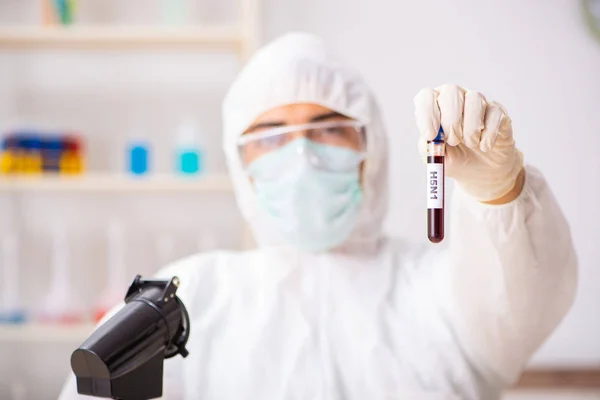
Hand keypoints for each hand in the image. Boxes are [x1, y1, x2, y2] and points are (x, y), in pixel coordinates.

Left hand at [414, 84, 523, 202]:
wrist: (482, 170)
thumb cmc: (455, 158)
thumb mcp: (437, 158)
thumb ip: (429, 148)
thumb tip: (431, 138)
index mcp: (435, 106)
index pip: (426, 95)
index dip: (426, 113)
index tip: (430, 135)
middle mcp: (455, 98)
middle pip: (451, 91)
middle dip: (451, 121)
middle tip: (453, 142)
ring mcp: (478, 102)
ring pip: (474, 99)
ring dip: (470, 127)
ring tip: (470, 144)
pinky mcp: (497, 111)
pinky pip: (494, 113)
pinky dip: (489, 133)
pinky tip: (485, 147)